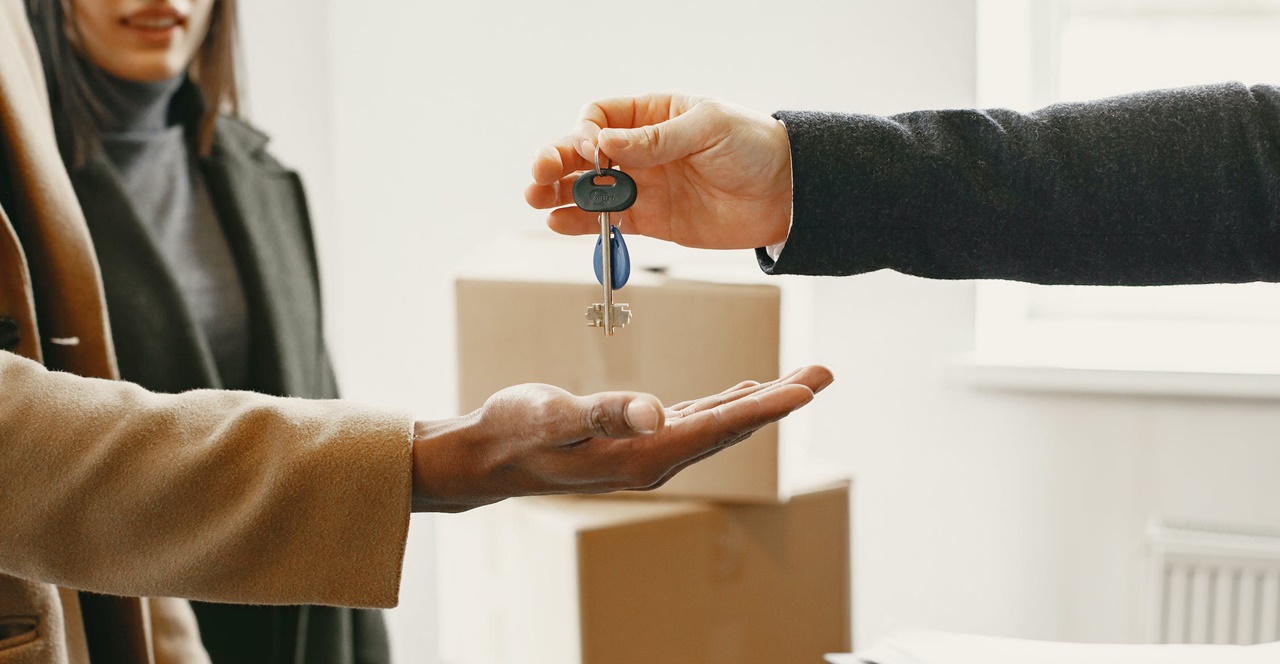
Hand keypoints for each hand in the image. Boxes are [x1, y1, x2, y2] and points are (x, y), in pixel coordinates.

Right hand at [411, 366, 832, 511]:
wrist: (487, 455)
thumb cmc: (514, 431)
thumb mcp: (554, 415)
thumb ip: (605, 414)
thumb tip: (657, 413)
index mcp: (643, 456)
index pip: (719, 426)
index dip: (766, 405)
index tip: (808, 388)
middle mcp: (655, 460)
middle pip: (731, 425)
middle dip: (780, 399)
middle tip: (824, 374)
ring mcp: (648, 453)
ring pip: (718, 423)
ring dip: (759, 400)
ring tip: (798, 381)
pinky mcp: (636, 441)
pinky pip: (696, 422)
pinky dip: (725, 404)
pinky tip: (738, 391)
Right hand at [526, 93, 793, 249]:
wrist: (787, 194)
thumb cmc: (754, 146)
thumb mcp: (708, 129)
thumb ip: (657, 138)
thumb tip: (605, 142)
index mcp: (653, 114)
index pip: (600, 116)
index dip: (587, 132)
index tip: (592, 149)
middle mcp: (642, 150)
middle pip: (585, 153)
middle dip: (557, 161)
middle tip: (538, 175)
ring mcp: (645, 186)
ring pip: (590, 189)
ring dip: (560, 193)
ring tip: (536, 199)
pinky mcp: (652, 221)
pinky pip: (609, 221)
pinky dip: (582, 223)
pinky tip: (559, 222)